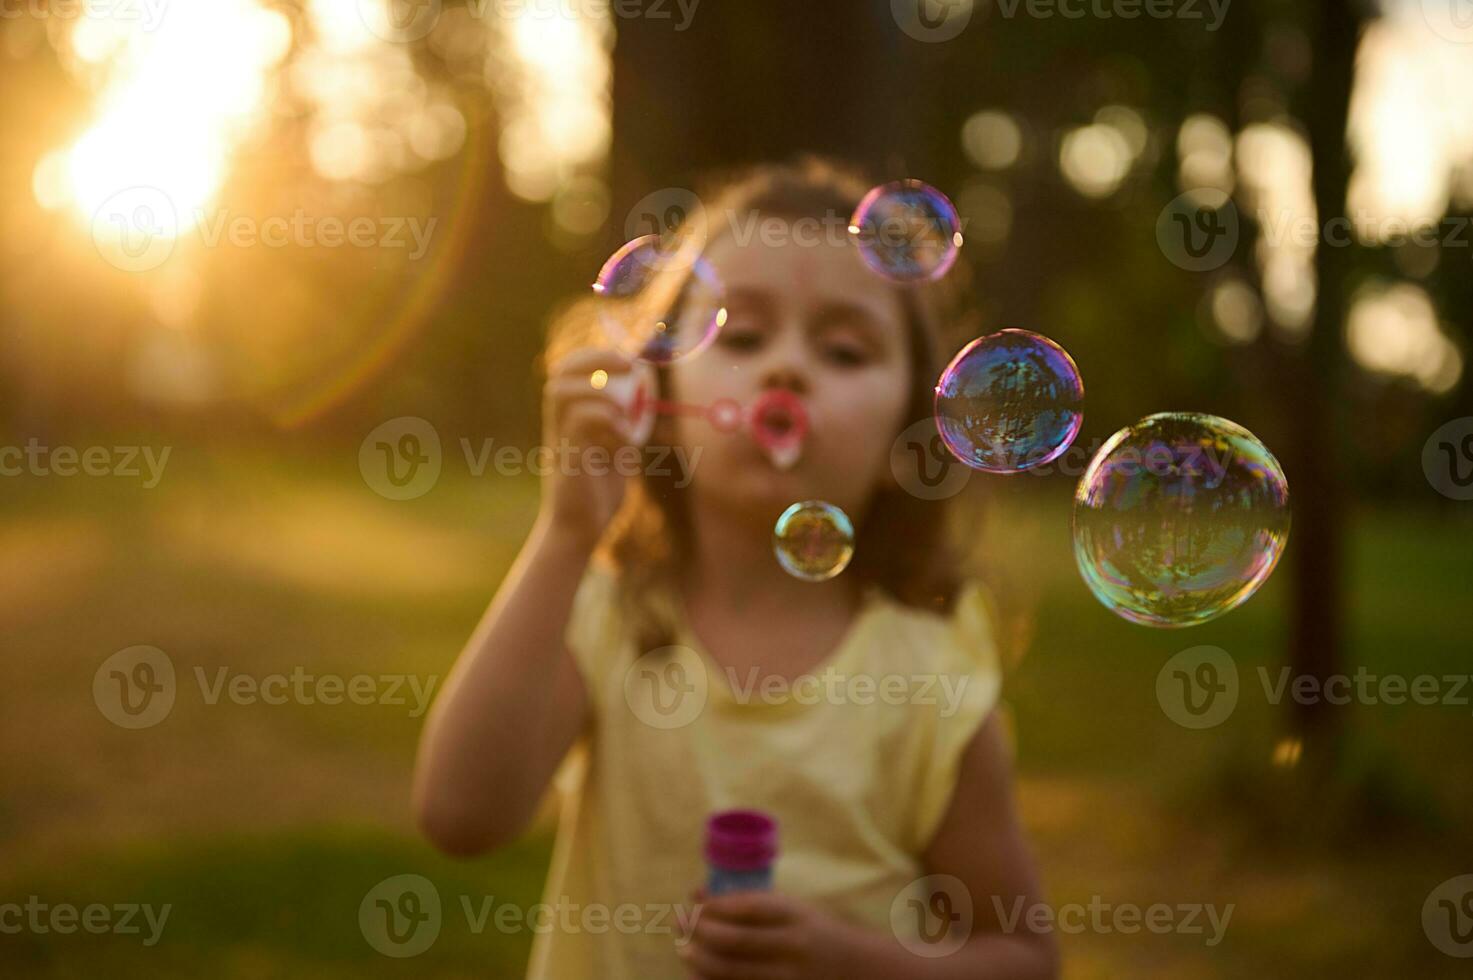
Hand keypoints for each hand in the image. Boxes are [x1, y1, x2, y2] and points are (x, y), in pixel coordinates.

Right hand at [538, 347, 634, 546]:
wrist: (580, 530)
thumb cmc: (599, 493)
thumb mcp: (618, 450)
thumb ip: (625, 424)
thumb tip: (645, 394)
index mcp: (567, 420)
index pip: (568, 372)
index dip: (593, 357)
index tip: (628, 359)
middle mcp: (558, 425)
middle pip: (559, 374)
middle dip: (594, 360)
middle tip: (630, 365)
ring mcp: (559, 440)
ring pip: (562, 393)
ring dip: (599, 392)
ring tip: (624, 412)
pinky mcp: (566, 458)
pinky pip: (579, 423)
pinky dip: (607, 420)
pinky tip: (625, 438)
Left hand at [677, 889, 859, 979]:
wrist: (854, 968)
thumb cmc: (810, 931)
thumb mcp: (789, 908)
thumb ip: (748, 903)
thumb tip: (696, 894)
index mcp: (795, 916)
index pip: (748, 908)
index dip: (714, 906)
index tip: (693, 902)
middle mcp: (791, 948)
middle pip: (734, 942)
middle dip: (699, 931)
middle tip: (680, 922)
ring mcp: (786, 978)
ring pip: (729, 972)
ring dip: (698, 960)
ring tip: (684, 948)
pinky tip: (698, 974)